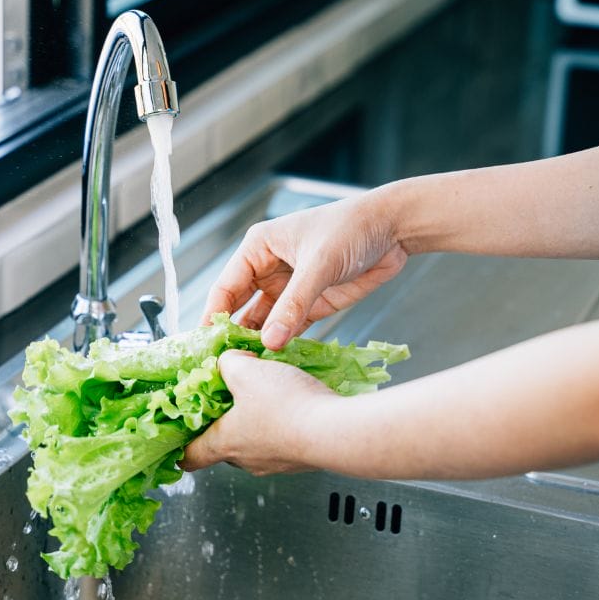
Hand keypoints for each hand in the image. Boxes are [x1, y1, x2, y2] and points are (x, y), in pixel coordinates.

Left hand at [180, 350, 336, 474]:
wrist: (336, 430)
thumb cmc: (286, 407)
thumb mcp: (246, 370)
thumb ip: (228, 363)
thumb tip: (227, 362)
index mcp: (224, 443)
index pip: (189, 456)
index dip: (180, 446)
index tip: (178, 437)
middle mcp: (247, 460)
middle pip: (223, 445)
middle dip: (223, 423)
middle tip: (226, 398)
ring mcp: (275, 463)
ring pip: (255, 443)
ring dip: (255, 421)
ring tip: (264, 395)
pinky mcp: (299, 458)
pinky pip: (282, 440)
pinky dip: (281, 424)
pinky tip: (291, 403)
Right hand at [201, 192, 406, 349]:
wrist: (394, 230)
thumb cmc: (351, 228)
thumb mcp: (318, 265)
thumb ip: (294, 304)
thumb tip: (269, 341)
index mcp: (259, 248)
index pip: (226, 287)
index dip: (213, 316)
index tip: (204, 345)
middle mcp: (269, 269)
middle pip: (240, 308)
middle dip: (232, 335)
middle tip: (221, 365)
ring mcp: (290, 289)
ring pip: (264, 322)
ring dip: (258, 344)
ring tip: (248, 370)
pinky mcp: (311, 304)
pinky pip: (290, 329)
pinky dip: (283, 345)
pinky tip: (275, 364)